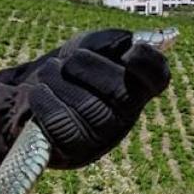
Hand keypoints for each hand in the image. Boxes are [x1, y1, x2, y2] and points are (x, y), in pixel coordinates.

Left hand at [9, 29, 170, 167]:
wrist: (37, 96)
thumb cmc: (71, 69)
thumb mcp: (88, 47)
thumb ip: (107, 42)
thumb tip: (127, 42)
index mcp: (136, 86)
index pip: (157, 78)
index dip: (149, 65)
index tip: (132, 51)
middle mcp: (125, 116)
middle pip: (120, 93)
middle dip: (89, 68)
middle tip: (70, 59)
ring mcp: (101, 138)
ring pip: (87, 109)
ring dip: (61, 81)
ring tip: (50, 70)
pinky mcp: (73, 151)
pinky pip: (61, 126)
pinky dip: (46, 101)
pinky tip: (40, 90)